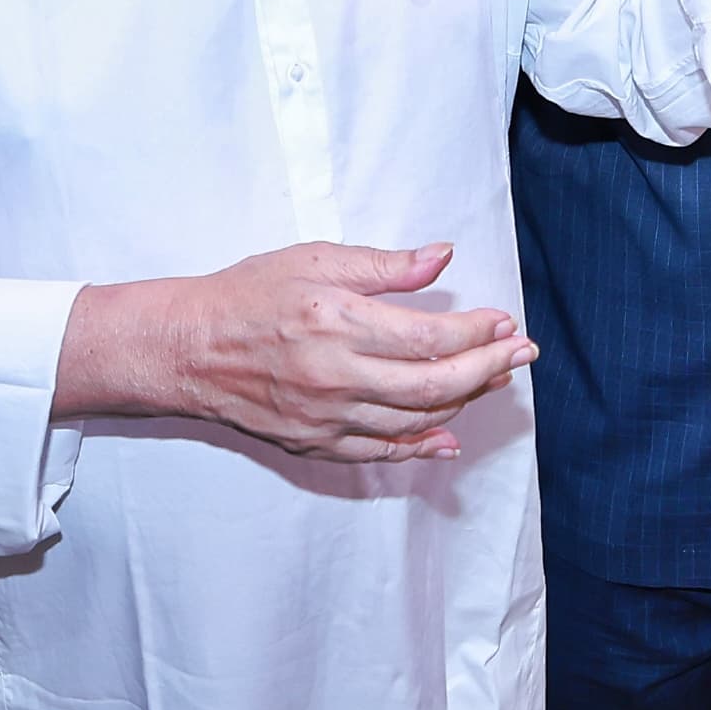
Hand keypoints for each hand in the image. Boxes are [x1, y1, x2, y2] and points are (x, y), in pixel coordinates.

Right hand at [58, 240, 532, 461]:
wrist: (187, 349)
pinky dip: (420, 447)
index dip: (479, 334)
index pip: (432, 339)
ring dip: (465, 403)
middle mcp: (337, 377)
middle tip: (522, 354)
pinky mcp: (314, 443)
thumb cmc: (249, 294)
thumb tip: (442, 257)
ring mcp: (326, 417)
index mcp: (340, 323)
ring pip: (415, 420)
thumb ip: (384, 265)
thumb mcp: (315, 259)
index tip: (507, 322)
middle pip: (435, 385)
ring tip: (495, 379)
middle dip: (489, 369)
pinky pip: (380, 452)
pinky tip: (449, 437)